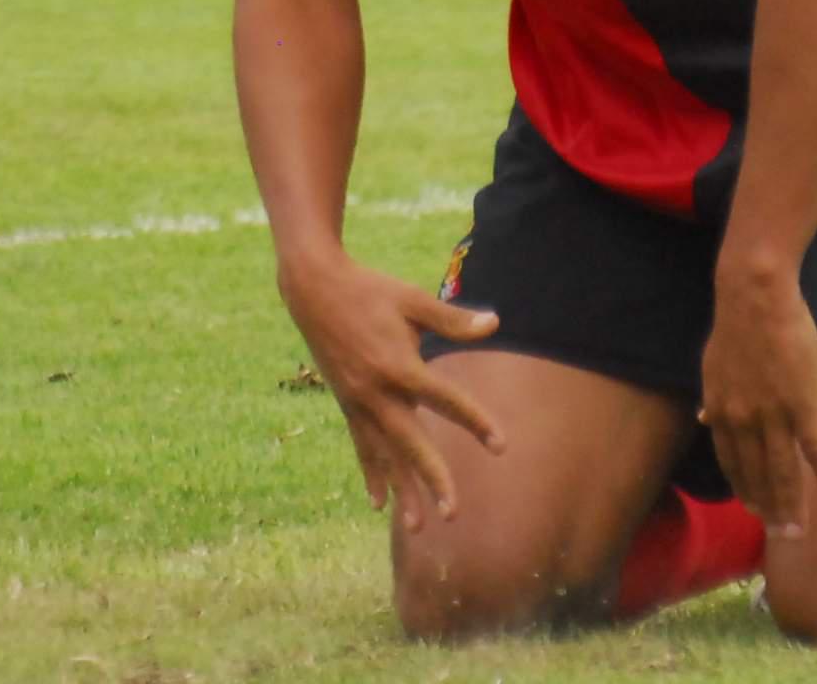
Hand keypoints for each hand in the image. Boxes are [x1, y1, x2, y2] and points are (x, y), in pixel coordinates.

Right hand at [277, 251, 503, 531]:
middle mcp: (378, 392)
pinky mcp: (347, 405)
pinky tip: (378, 504)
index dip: (476, 422)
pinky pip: (362, 447)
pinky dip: (371, 474)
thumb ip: (452, 319)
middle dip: (433, 480)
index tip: (501, 446)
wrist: (315, 289)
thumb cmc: (369, 290)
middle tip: (453, 514)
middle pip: (411, 444)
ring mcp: (358, 402)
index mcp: (399, 364)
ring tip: (418, 527)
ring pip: (384, 455)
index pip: (446, 400)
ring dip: (401, 491)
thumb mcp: (412, 300)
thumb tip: (495, 323)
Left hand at [696, 265, 816, 539]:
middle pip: (758, 476)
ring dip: (792, 504)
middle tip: (781, 534)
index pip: (732, 464)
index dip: (744, 489)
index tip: (754, 509)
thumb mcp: (712, 367)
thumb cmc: (736, 326)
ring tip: (799, 531)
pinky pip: (816, 449)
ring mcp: (774, 416)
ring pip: (784, 472)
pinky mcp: (804, 405)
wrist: (755, 298)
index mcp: (721, 413)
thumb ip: (712, 399)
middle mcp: (744, 423)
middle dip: (769, 508)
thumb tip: (702, 420)